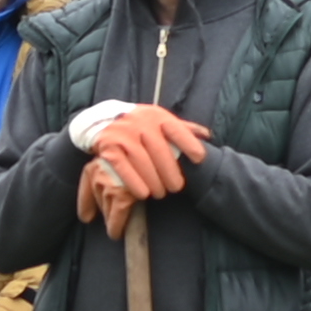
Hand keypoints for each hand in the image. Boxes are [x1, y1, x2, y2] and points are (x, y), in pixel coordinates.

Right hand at [70, 101, 210, 207]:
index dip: (190, 144)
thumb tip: (208, 135)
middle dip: (170, 172)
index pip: (176, 129)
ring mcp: (123, 135)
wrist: (103, 121)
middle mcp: (140, 123)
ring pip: (142, 162)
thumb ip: (183, 128)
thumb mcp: (160, 121)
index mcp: (156, 116)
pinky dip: (134, 183)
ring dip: (154, 182)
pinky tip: (143, 194)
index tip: (200, 159)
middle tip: (176, 187)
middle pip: (160, 151)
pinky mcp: (109, 148)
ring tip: (160, 193)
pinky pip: (123, 168)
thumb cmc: (140, 125)